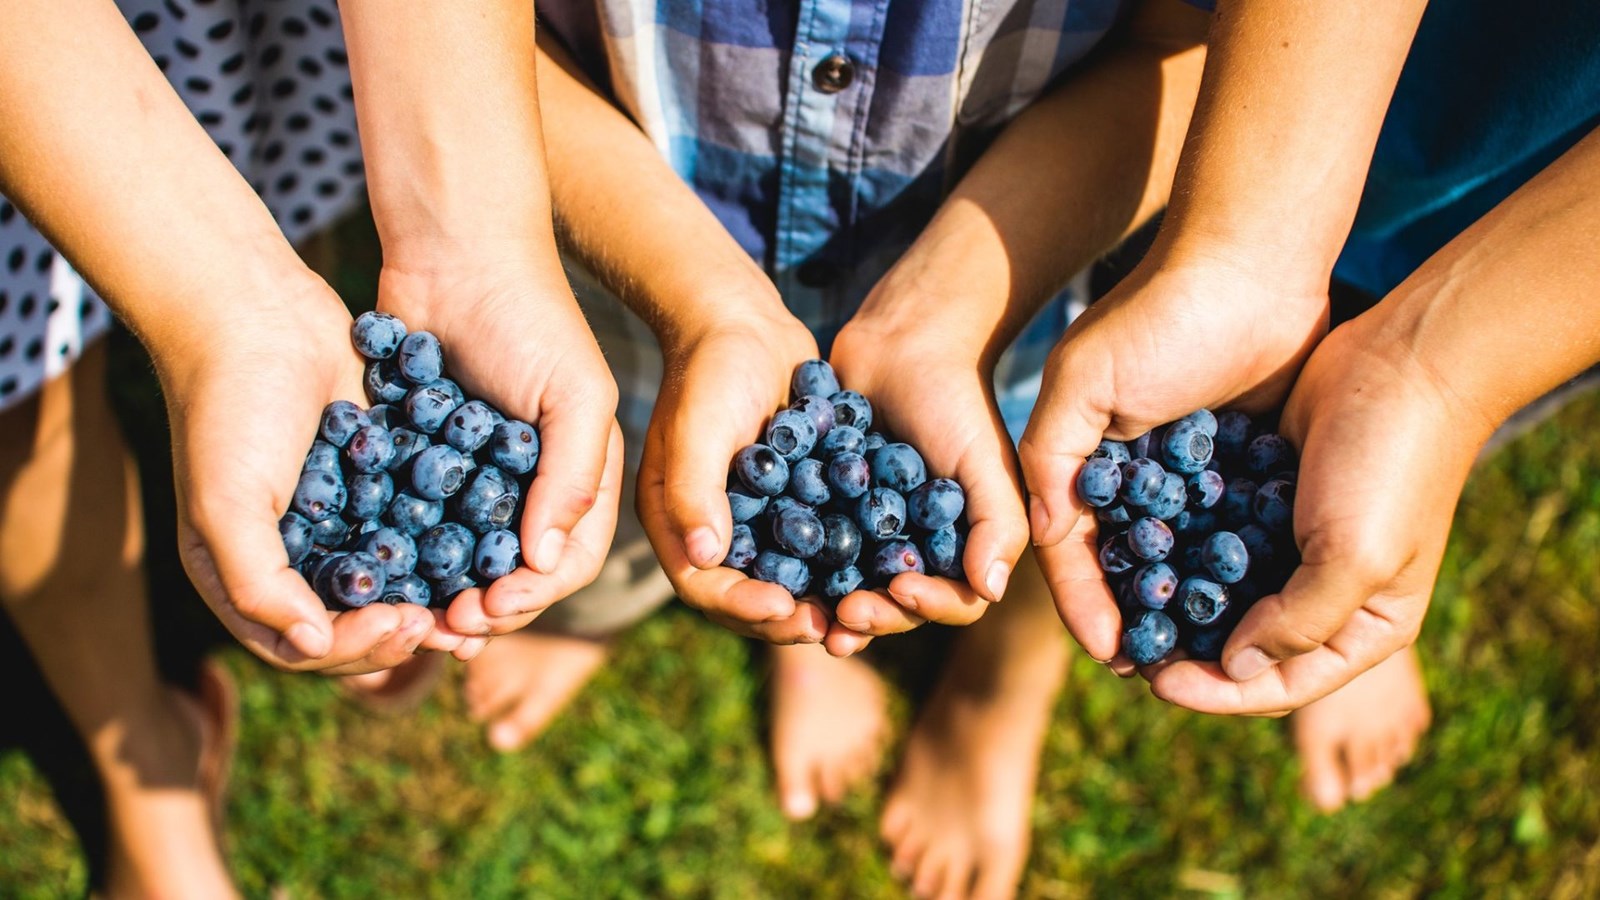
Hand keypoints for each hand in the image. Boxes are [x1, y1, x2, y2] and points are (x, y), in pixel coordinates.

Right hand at [166, 280, 450, 674]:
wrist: (256, 311)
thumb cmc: (228, 410)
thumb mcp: (226, 503)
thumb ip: (257, 582)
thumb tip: (311, 643)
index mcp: (247, 573)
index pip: (308, 644)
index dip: (358, 647)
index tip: (405, 625)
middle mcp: (296, 555)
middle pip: (358, 622)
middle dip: (405, 630)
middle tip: (456, 623)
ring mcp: (340, 516)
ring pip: (395, 580)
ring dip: (435, 598)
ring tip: (479, 601)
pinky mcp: (380, 476)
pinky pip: (416, 525)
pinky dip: (446, 543)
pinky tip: (486, 548)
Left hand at [376, 258, 623, 640]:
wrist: (452, 247)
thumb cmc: (528, 315)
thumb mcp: (574, 393)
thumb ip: (572, 477)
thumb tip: (544, 563)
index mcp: (581, 471)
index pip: (570, 557)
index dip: (537, 595)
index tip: (491, 610)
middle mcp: (532, 481)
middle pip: (516, 572)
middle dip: (487, 607)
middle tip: (446, 627)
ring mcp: (476, 473)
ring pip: (464, 558)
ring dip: (444, 592)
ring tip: (415, 615)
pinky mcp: (423, 457)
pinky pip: (417, 521)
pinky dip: (405, 552)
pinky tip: (382, 572)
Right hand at [636, 305, 832, 643]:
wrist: (745, 322)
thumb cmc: (712, 367)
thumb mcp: (699, 426)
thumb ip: (693, 489)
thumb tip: (704, 556)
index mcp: (673, 520)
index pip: (702, 584)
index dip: (740, 606)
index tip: (783, 610)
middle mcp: (709, 528)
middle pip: (744, 595)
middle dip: (785, 618)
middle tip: (831, 629)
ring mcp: (750, 517)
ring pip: (782, 580)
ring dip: (817, 600)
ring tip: (856, 613)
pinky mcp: (787, 501)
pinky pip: (811, 546)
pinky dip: (837, 563)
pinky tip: (875, 571)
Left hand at [820, 316, 1028, 655]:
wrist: (901, 343)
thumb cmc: (955, 401)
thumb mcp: (985, 461)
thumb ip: (997, 524)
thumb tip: (989, 590)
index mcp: (963, 547)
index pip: (954, 601)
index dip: (930, 607)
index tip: (902, 591)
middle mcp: (918, 549)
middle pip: (898, 604)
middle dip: (875, 614)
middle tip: (845, 613)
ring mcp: (872, 534)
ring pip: (853, 585)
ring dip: (833, 604)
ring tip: (809, 613)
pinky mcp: (831, 511)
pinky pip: (815, 549)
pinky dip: (798, 564)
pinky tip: (775, 572)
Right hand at [1018, 253, 1328, 661]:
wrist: (1256, 261)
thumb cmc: (1162, 316)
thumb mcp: (1085, 379)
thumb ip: (1050, 455)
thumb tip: (1041, 538)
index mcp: (1080, 456)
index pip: (1069, 547)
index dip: (1084, 602)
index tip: (1111, 653)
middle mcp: (1127, 471)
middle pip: (1120, 563)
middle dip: (1131, 618)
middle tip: (1154, 674)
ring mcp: (1185, 471)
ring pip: (1175, 558)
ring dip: (1183, 608)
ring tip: (1204, 660)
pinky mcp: (1239, 464)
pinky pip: (1229, 533)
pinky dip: (1232, 573)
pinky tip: (1250, 614)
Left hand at [1142, 312, 1490, 713]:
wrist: (1406, 358)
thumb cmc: (1390, 466)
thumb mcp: (1353, 558)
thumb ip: (1297, 623)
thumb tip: (1235, 669)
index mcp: (1363, 628)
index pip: (1279, 685)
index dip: (1216, 693)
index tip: (1156, 683)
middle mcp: (1326, 594)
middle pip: (1243, 648)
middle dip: (1186, 652)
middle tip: (1123, 648)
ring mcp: (1293, 546)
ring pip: (1221, 594)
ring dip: (1174, 601)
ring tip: (1119, 605)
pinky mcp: (1267, 498)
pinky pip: (1214, 536)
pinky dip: (1180, 546)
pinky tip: (1136, 548)